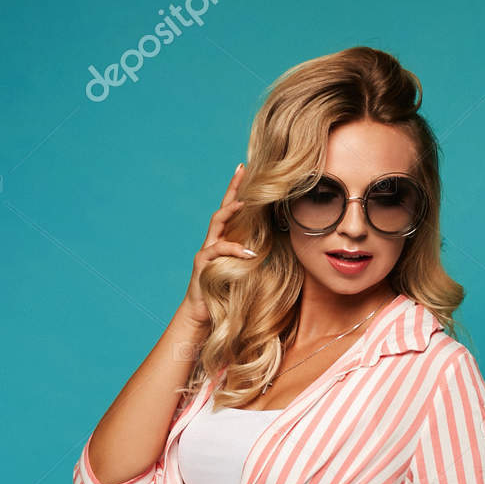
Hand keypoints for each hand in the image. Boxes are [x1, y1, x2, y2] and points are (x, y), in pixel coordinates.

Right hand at [182, 163, 258, 326]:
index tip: (248, 169)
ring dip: (231, 211)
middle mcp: (214, 240)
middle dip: (233, 188)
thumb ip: (258, 256)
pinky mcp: (203, 264)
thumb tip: (282, 245)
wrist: (204, 314)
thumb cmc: (227, 293)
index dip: (239, 189)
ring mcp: (206, 250)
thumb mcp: (247, 272)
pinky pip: (218, 251)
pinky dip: (234, 250)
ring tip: (245, 203)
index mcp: (225, 239)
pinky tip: (249, 253)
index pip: (233, 210)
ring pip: (217, 223)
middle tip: (243, 170)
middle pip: (223, 207)